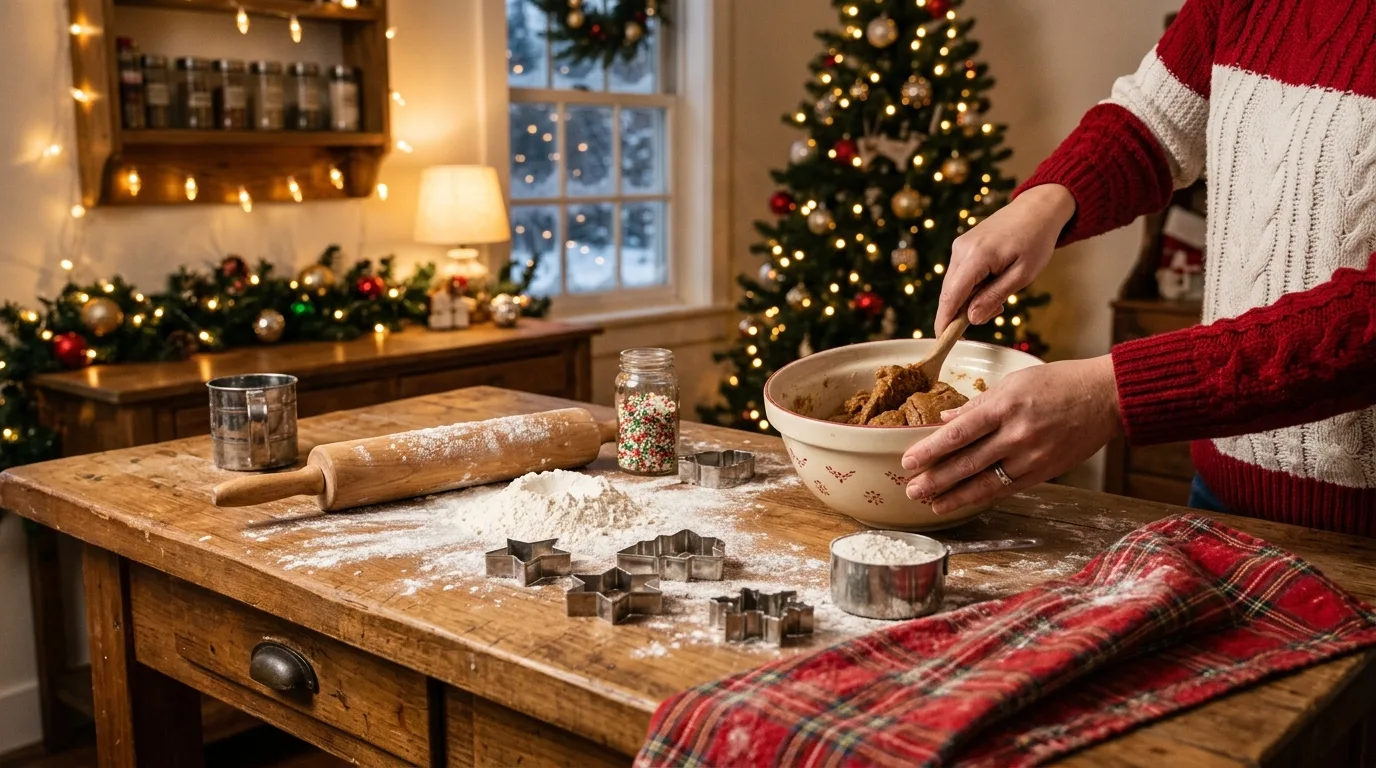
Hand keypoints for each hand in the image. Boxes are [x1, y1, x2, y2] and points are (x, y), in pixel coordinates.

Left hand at [901, 356, 1121, 513]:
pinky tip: (964, 501)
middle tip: (911, 490)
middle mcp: (1016, 434)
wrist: (1104, 397)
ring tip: (931, 503)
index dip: (930, 450)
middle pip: (966, 462)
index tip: (908, 461)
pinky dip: (983, 496)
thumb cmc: (1058, 383)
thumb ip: (978, 403)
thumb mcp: (1014, 383)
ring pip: (985, 482)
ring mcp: (1031, 456)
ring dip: (954, 496)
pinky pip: (1007, 488)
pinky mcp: (1044, 472)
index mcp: (1004, 406)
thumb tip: (946, 419)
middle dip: (935, 479)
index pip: (958, 433)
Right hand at [935, 184, 1075, 333]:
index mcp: (976, 257)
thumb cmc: (1035, 241)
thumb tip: (971, 319)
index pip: (951, 296)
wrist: (1037, 209)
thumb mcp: (1022, 275)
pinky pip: (960, 274)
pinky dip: (972, 286)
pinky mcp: (963, 245)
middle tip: (997, 311)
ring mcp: (960, 246)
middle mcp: (961, 250)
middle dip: (964, 311)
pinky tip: (993, 283)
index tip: (941, 340)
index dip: (944, 321)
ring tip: (1001, 295)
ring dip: (970, 298)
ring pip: (955, 284)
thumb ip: (994, 296)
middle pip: (950, 292)